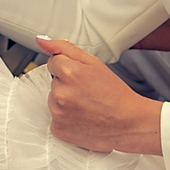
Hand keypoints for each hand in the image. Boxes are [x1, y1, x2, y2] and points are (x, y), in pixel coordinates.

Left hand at [35, 37, 161, 154]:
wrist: (128, 123)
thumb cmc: (115, 94)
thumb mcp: (94, 63)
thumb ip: (65, 48)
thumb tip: (42, 40)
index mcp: (69, 73)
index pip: (54, 63)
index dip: (70, 69)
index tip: (83, 78)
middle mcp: (60, 93)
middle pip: (54, 82)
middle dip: (68, 85)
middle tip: (89, 93)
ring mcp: (58, 113)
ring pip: (54, 100)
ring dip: (66, 102)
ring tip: (87, 106)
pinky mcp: (58, 129)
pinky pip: (56, 119)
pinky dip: (66, 119)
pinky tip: (83, 118)